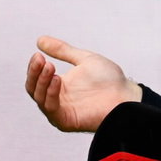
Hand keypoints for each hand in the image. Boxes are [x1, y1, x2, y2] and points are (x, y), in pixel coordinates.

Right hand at [24, 35, 141, 132]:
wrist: (126, 96)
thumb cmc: (110, 81)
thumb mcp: (83, 59)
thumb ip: (63, 50)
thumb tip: (40, 40)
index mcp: (60, 86)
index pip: (37, 78)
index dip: (35, 67)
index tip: (38, 54)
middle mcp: (57, 99)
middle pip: (33, 89)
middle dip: (34, 73)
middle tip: (41, 60)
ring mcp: (61, 111)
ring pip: (39, 98)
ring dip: (41, 81)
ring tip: (50, 67)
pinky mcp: (65, 120)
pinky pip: (51, 108)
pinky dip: (50, 94)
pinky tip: (57, 80)